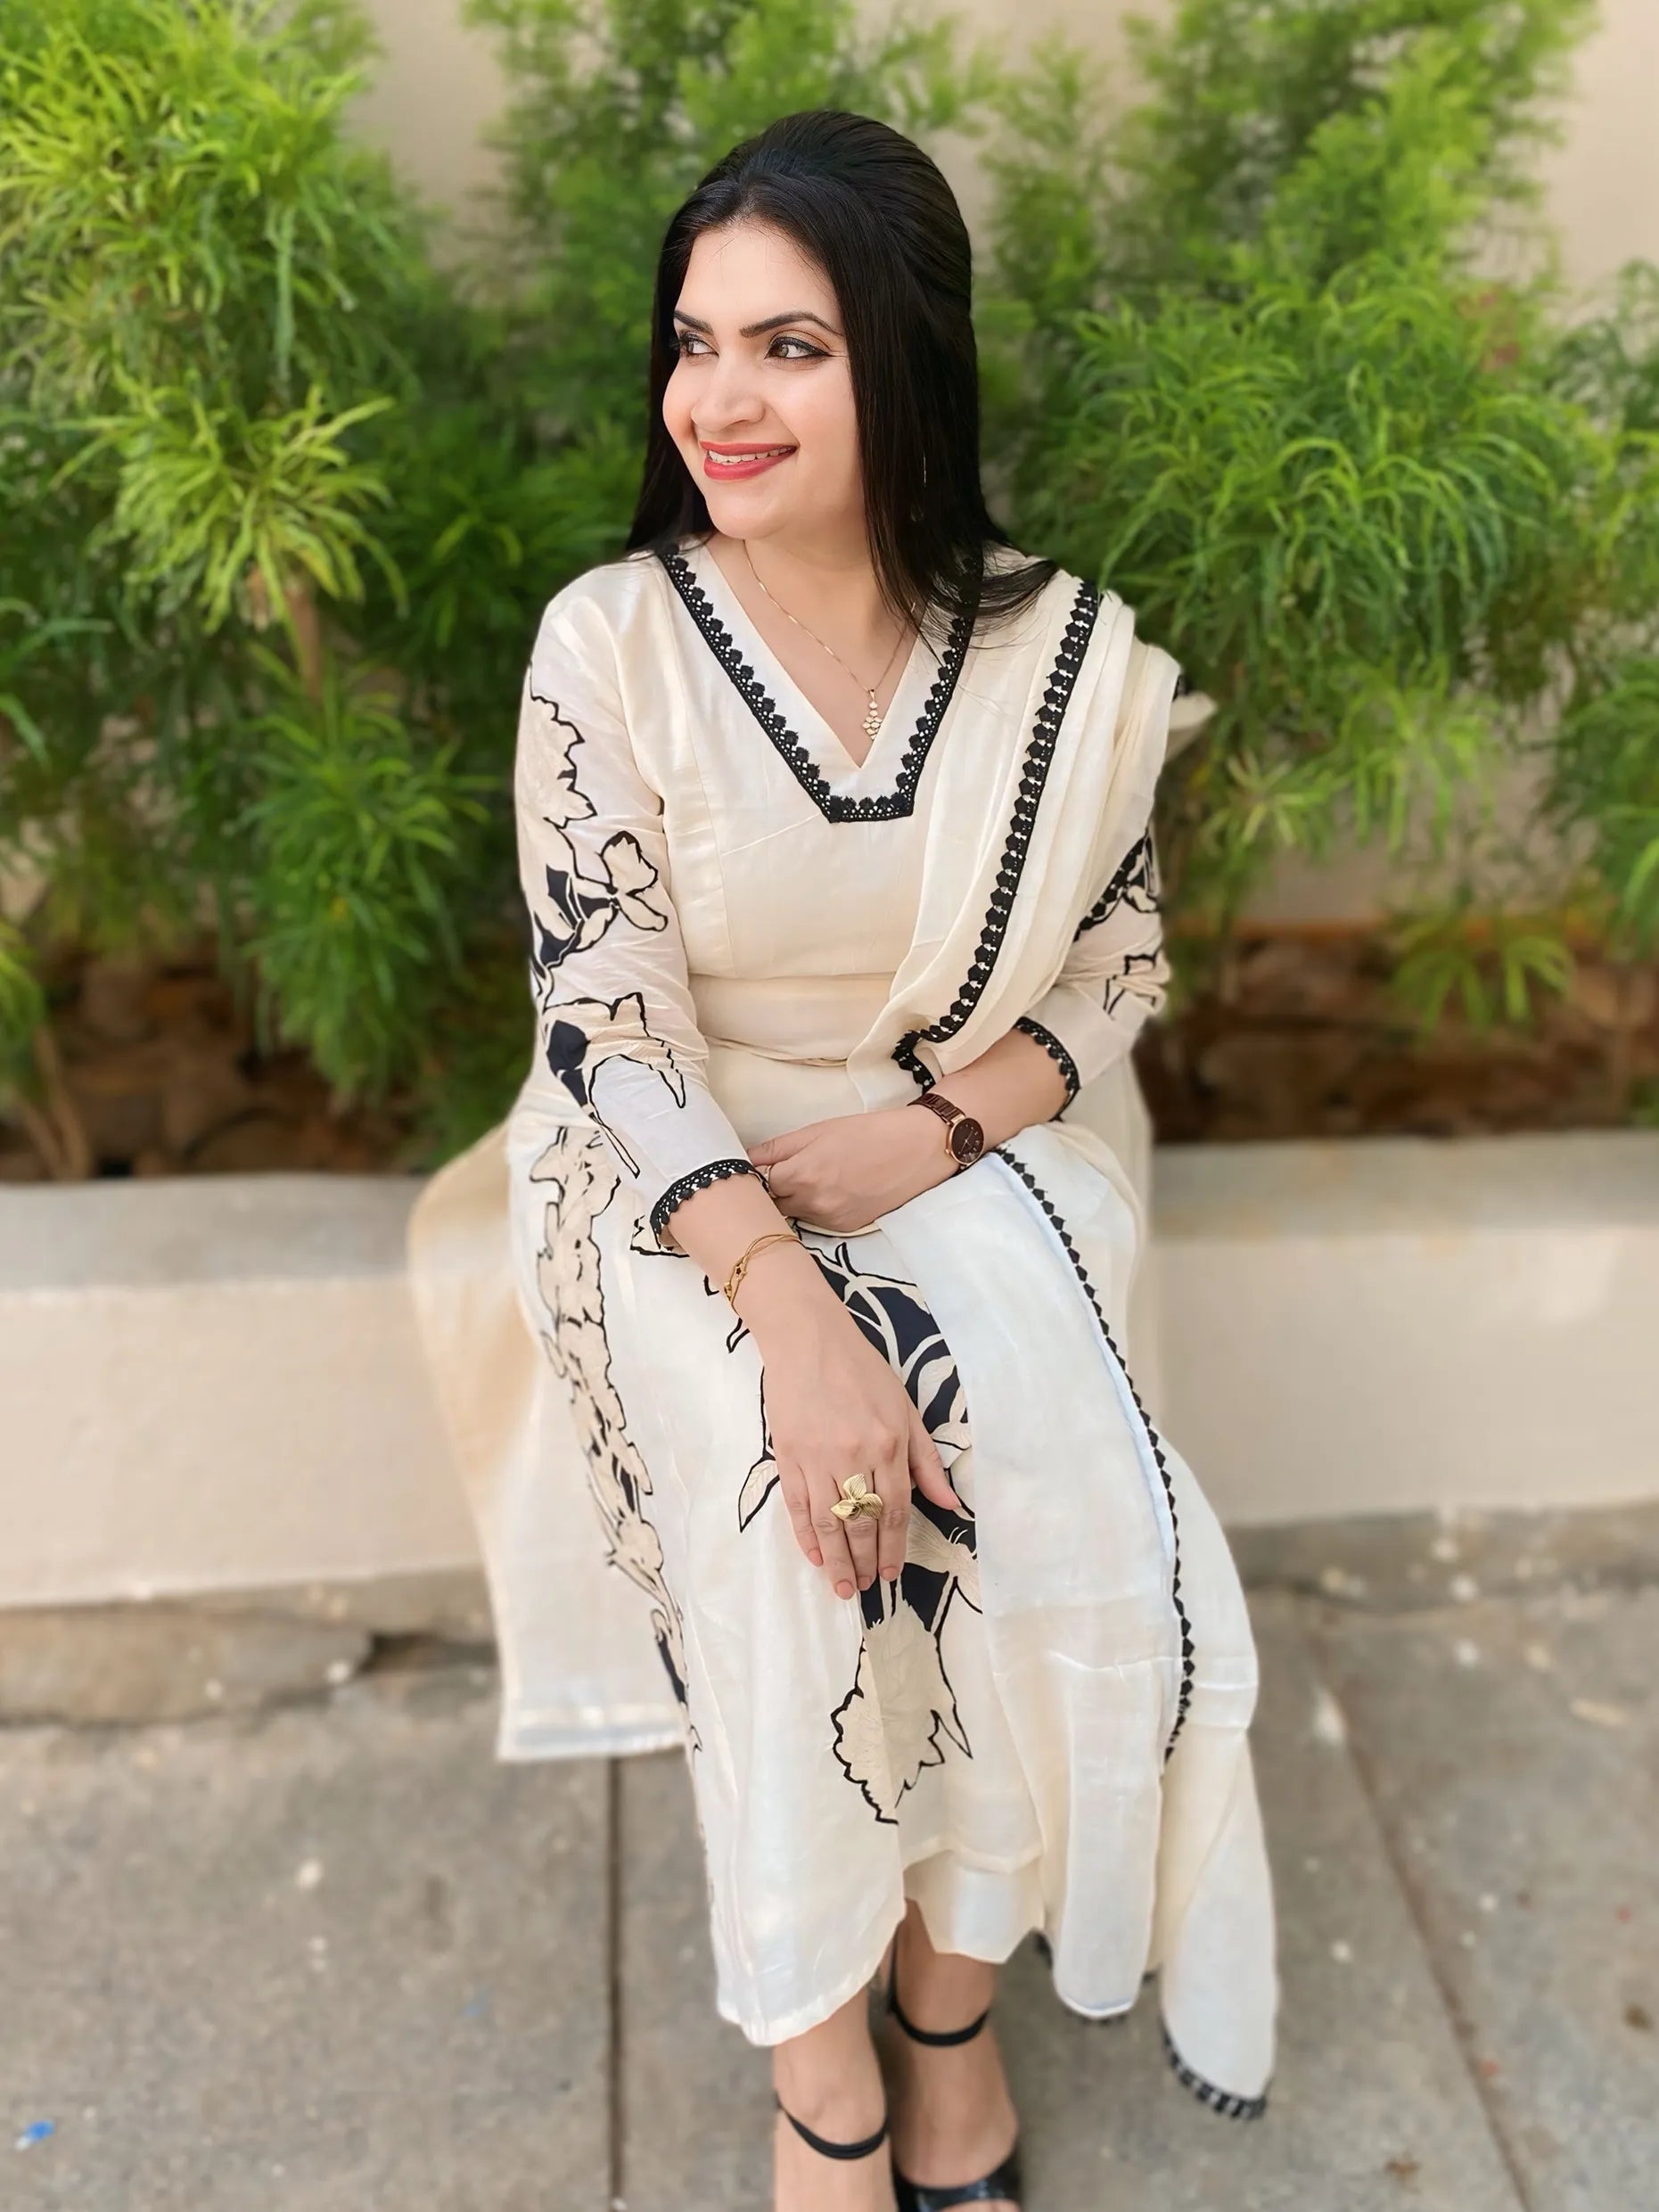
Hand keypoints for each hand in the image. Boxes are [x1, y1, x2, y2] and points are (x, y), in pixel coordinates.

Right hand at [745, 1275, 963, 1600]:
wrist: (808, 1339)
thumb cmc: (862, 1371)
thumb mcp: (906, 1409)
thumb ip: (927, 1459)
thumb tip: (951, 1504)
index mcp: (889, 1444)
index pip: (894, 1510)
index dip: (893, 1548)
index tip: (891, 1575)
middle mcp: (855, 1456)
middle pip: (861, 1523)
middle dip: (865, 1562)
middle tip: (864, 1590)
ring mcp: (817, 1458)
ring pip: (828, 1522)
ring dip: (835, 1560)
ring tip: (840, 1588)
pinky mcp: (788, 1455)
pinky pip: (797, 1506)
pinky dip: (804, 1535)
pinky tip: (813, 1556)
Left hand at [747, 1106, 953, 1231]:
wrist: (917, 1150)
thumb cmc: (867, 1133)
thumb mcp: (817, 1131)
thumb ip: (776, 1148)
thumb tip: (743, 1158)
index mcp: (802, 1173)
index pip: (758, 1184)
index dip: (756, 1175)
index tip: (757, 1168)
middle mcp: (813, 1202)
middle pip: (771, 1205)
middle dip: (770, 1192)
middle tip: (778, 1174)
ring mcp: (830, 1219)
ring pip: (792, 1216)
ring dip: (791, 1202)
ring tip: (808, 1181)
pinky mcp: (845, 1229)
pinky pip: (815, 1222)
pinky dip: (813, 1210)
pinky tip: (829, 1192)